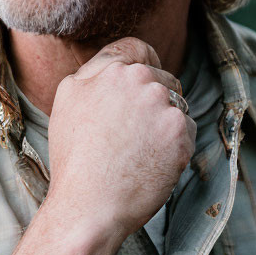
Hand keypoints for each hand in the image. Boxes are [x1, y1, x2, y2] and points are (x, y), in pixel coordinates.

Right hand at [47, 37, 195, 249]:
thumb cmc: (74, 159)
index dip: (143, 65)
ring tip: (138, 152)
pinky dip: (176, 147)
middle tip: (130, 136)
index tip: (140, 87)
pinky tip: (152, 164)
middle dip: (154, 102)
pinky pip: (187, 131)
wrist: (88, 206)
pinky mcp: (179, 132)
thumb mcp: (68, 99)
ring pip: (177, 106)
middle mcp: (138, 80)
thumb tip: (121, 64)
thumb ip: (95, 72)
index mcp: (110, 69)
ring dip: (165, 125)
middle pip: (162, 79)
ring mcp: (161, 105)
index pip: (138, 49)